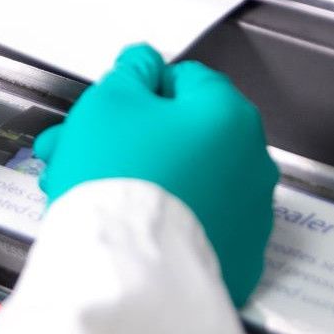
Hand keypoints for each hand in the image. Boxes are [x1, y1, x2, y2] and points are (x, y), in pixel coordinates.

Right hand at [34, 45, 278, 306]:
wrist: (129, 269)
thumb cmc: (121, 179)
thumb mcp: (111, 102)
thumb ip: (131, 71)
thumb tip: (144, 64)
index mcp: (229, 115)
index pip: (185, 80)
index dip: (139, 91)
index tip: (110, 109)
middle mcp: (252, 162)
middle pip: (181, 136)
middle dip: (127, 140)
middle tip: (80, 150)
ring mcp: (249, 215)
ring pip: (184, 182)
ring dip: (139, 179)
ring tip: (83, 190)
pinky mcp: (237, 259)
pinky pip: (195, 225)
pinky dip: (164, 221)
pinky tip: (122, 225)